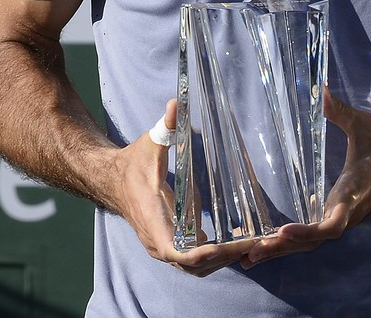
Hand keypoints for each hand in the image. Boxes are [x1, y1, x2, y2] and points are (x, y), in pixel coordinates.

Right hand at [113, 99, 254, 276]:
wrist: (110, 180)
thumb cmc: (133, 163)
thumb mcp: (150, 143)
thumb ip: (166, 126)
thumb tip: (177, 101)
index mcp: (156, 222)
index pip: (183, 254)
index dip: (212, 253)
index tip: (239, 244)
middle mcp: (159, 243)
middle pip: (197, 266)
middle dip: (228, 257)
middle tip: (260, 242)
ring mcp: (164, 247)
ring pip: (198, 268)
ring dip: (225, 260)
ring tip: (256, 243)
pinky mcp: (170, 245)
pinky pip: (195, 261)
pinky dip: (217, 257)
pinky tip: (240, 241)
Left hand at [241, 91, 370, 267]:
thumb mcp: (365, 125)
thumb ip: (341, 112)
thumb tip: (322, 90)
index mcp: (352, 195)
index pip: (331, 225)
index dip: (307, 231)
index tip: (283, 231)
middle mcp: (346, 212)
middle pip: (312, 241)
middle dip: (281, 248)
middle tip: (250, 253)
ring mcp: (343, 216)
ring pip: (311, 242)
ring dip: (282, 249)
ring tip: (250, 256)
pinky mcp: (341, 215)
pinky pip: (315, 235)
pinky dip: (292, 241)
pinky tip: (270, 241)